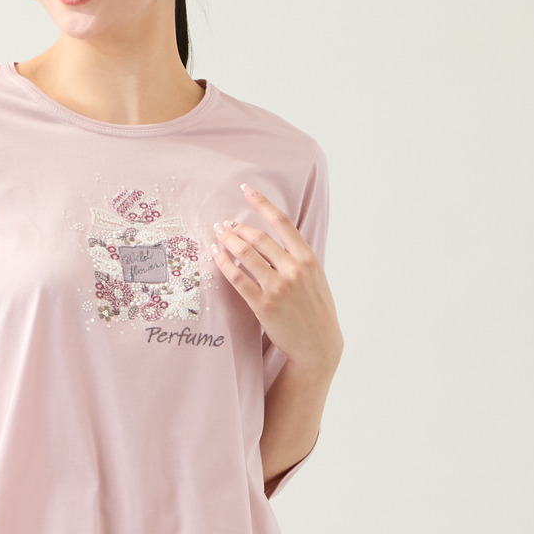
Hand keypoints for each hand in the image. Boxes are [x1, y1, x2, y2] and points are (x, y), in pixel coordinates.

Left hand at [210, 185, 342, 375]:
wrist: (318, 344)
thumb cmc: (315, 309)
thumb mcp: (315, 277)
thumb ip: (297, 257)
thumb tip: (273, 237)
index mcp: (308, 258)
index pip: (281, 222)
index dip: (261, 202)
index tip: (246, 189)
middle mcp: (294, 269)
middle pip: (258, 237)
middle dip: (237, 227)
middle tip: (225, 223)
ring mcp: (278, 287)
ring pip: (245, 254)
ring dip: (227, 241)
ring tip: (217, 235)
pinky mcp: (263, 305)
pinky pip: (236, 278)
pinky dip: (223, 263)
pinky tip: (215, 255)